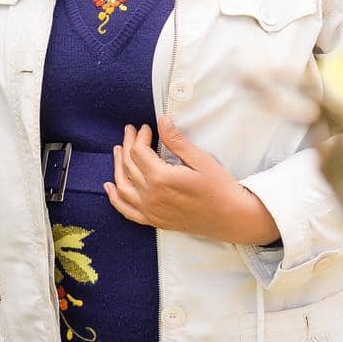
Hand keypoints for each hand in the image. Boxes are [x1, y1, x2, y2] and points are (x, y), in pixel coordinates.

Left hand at [103, 115, 280, 245]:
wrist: (232, 217)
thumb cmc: (220, 188)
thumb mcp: (200, 159)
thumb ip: (176, 141)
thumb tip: (161, 121)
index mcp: (161, 179)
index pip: (138, 151)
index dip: (139, 136)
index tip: (145, 127)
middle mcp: (151, 196)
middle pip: (129, 165)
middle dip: (127, 144)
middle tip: (130, 131)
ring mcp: (151, 211)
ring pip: (123, 185)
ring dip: (118, 166)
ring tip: (118, 150)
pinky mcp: (155, 221)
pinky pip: (127, 211)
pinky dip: (115, 198)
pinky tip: (110, 187)